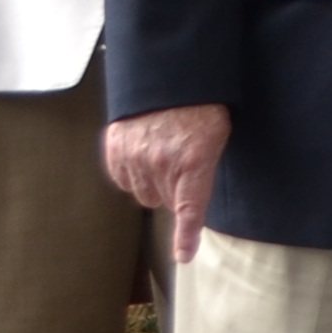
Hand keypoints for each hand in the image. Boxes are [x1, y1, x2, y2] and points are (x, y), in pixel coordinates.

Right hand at [102, 104, 231, 262]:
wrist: (170, 76)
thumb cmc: (201, 108)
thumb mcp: (216, 138)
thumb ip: (202, 171)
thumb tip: (188, 201)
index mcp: (193, 162)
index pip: (190, 209)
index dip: (186, 235)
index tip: (184, 256)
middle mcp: (162, 163)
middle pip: (163, 202)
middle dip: (171, 191)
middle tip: (180, 166)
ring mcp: (135, 156)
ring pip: (142, 193)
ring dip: (151, 182)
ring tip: (162, 154)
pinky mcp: (115, 148)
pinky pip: (122, 178)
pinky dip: (132, 171)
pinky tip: (141, 152)